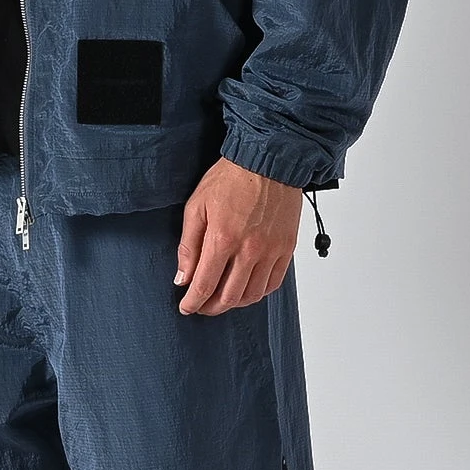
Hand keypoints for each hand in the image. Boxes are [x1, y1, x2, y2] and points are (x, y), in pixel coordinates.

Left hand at [175, 157, 302, 314]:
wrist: (268, 161)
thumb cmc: (231, 179)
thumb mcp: (197, 206)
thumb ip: (189, 246)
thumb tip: (183, 277)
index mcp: (223, 239)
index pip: (205, 285)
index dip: (193, 302)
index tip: (186, 307)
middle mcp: (250, 250)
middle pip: (229, 297)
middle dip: (211, 307)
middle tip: (201, 306)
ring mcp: (271, 251)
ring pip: (252, 295)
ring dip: (234, 304)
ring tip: (222, 299)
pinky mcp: (286, 249)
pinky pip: (273, 283)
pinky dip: (258, 293)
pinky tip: (246, 289)